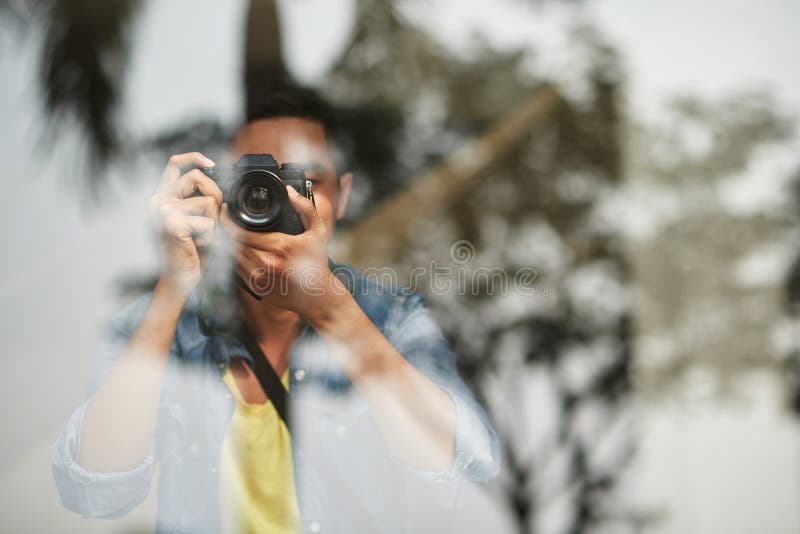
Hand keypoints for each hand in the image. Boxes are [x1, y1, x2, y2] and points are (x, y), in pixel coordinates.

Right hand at [149, 152, 222, 295]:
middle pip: (198, 177)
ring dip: (214, 222)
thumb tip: (221, 188)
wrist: (179, 278)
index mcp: (164, 197)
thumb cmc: (191, 251)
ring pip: (209, 201)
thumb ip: (204, 201)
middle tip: (212, 218)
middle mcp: (159, 201)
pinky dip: (211, 235)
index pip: (175, 164)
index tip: (211, 164)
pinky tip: (198, 245)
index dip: (194, 158)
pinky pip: (209, 221)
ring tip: (201, 236)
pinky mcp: (173, 224)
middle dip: (215, 195)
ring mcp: (164, 211)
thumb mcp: (199, 221)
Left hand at [220, 185, 343, 318]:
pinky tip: (237, 250)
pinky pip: (237, 271)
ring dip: (228, 244)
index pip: (242, 232)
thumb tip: (290, 191)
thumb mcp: (317, 231)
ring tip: (228, 233)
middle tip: (224, 219)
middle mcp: (268, 263)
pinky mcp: (257, 289)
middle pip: (234, 243)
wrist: (318, 294)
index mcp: (280, 246)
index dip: (228, 219)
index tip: (225, 210)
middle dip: (226, 229)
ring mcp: (261, 278)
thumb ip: (305, 208)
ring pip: (233, 257)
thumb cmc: (318, 262)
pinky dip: (234, 259)